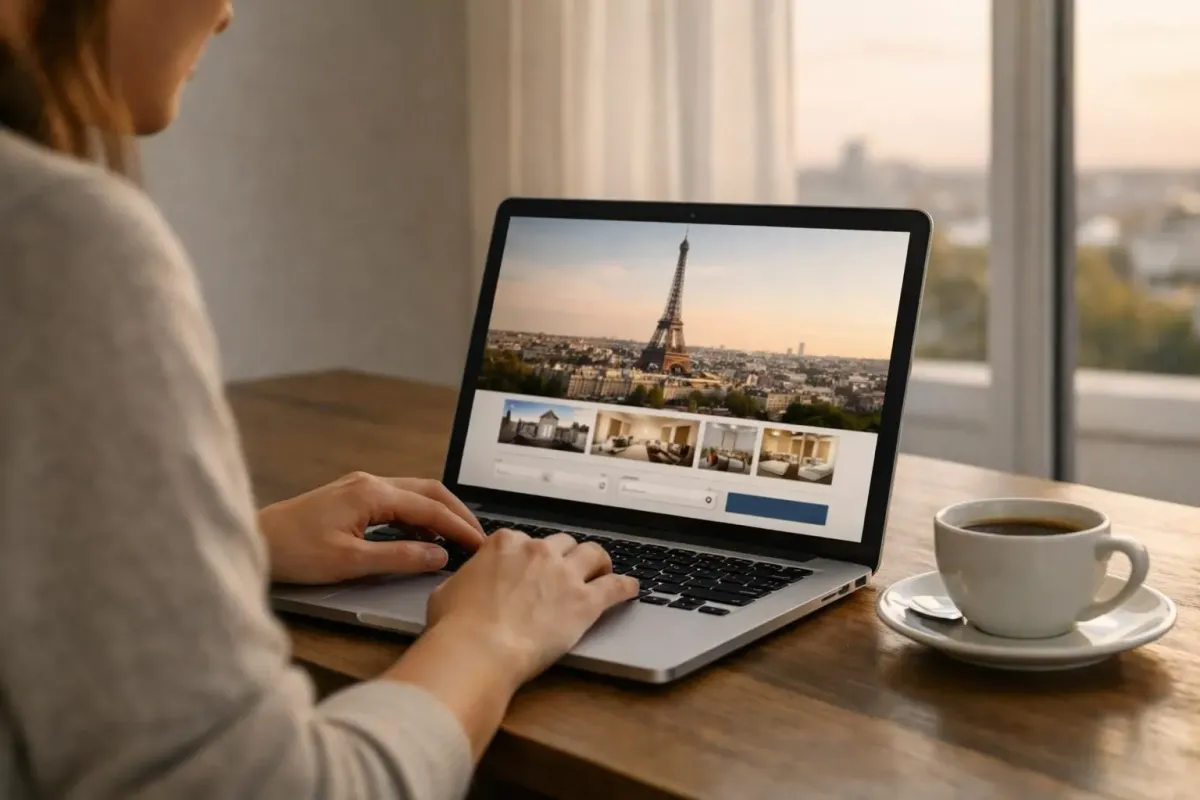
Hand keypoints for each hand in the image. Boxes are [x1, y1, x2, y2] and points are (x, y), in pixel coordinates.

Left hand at [258, 471, 485, 583]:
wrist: (254, 542)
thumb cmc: (294, 552)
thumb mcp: (351, 562)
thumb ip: (400, 557)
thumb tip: (438, 555)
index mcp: (371, 493)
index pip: (430, 507)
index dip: (459, 526)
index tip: (480, 544)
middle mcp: (369, 483)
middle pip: (428, 491)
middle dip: (456, 513)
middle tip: (477, 537)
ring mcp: (360, 487)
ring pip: (413, 494)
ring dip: (438, 515)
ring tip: (456, 540)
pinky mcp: (352, 497)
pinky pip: (396, 502)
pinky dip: (417, 517)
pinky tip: (423, 538)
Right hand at [425, 529, 639, 683]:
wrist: (478, 650)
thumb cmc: (457, 627)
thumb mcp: (447, 591)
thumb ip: (465, 580)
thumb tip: (464, 585)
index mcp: (505, 544)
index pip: (525, 541)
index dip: (530, 557)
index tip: (532, 568)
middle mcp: (538, 552)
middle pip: (562, 544)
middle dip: (566, 555)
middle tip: (568, 569)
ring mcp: (564, 575)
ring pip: (593, 554)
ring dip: (599, 562)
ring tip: (603, 571)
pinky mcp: (584, 602)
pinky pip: (615, 587)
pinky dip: (626, 586)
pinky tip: (631, 589)